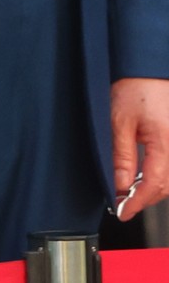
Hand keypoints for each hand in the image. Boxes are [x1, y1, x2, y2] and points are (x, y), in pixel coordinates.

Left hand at [114, 78, 168, 221]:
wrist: (148, 69)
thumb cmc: (134, 88)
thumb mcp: (119, 122)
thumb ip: (122, 156)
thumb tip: (121, 184)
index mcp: (165, 142)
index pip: (154, 184)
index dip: (139, 202)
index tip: (124, 212)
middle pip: (166, 186)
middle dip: (145, 198)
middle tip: (123, 203)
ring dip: (153, 189)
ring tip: (131, 192)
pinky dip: (160, 177)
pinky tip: (145, 176)